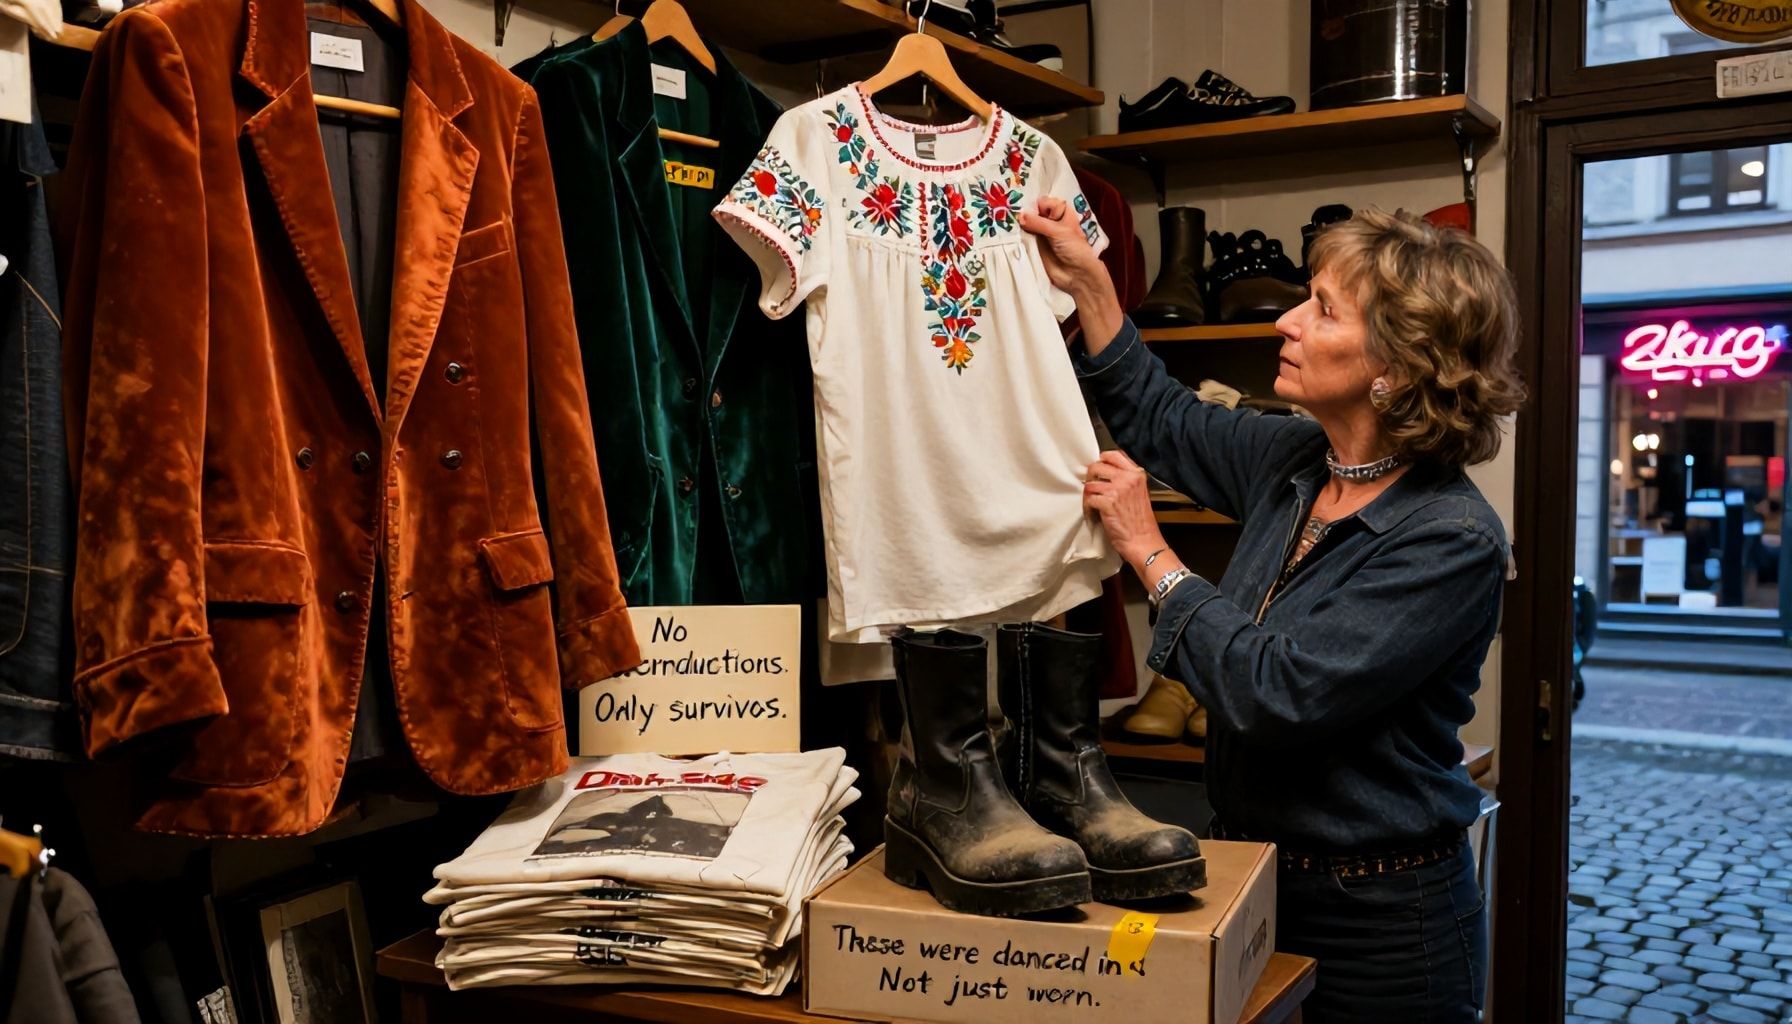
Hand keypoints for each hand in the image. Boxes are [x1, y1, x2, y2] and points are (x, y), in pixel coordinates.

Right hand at [1021, 196, 1122, 347]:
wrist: (1077, 275)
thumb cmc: (1075, 249)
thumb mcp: (1059, 232)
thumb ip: (1039, 223)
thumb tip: (1020, 216)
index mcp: (1060, 212)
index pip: (1043, 202)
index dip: (1034, 204)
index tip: (1023, 208)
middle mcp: (1049, 221)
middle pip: (1032, 212)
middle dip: (1022, 213)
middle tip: (1007, 214)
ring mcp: (1040, 234)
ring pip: (1025, 225)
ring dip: (1017, 225)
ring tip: (1004, 224)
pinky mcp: (1033, 247)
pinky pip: (1022, 239)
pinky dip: (1016, 237)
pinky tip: (1007, 235)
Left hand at [1082, 449, 1165, 566]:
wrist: (1143, 541)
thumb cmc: (1140, 521)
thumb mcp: (1139, 492)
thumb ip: (1126, 480)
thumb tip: (1106, 471)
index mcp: (1136, 474)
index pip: (1114, 455)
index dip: (1102, 460)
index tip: (1099, 470)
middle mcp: (1127, 478)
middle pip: (1097, 466)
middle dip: (1091, 478)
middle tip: (1092, 489)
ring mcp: (1117, 490)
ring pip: (1090, 484)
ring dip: (1088, 495)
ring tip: (1093, 504)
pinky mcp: (1107, 503)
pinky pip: (1088, 498)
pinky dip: (1087, 507)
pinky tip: (1093, 513)